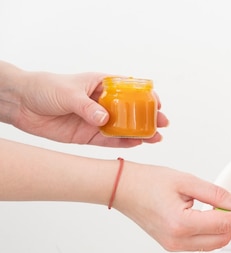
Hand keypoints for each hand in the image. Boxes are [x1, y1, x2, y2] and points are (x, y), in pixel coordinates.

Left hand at [9, 65, 167, 146]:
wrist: (21, 104)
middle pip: (132, 111)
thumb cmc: (44, 88)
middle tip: (162, 123)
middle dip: (149, 117)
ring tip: (156, 138)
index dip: (146, 96)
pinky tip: (138, 144)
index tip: (157, 103)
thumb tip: (104, 119)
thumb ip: (87, 107)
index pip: (130, 89)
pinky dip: (125, 143)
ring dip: (141, 133)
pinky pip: (111, 141)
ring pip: (125, 128)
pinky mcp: (89, 136)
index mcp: (101, 85)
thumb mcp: (68, 93)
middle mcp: (103, 103)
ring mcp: (98, 120)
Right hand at [113, 161, 230, 251]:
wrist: (120, 189)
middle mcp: (178, 240)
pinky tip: (209, 213)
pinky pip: (202, 242)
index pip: (226, 223)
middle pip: (223, 237)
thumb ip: (216, 194)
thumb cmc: (149, 180)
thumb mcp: (186, 180)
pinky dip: (212, 229)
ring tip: (220, 204)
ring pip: (214, 242)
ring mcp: (174, 246)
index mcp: (182, 223)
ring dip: (225, 226)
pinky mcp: (172, 246)